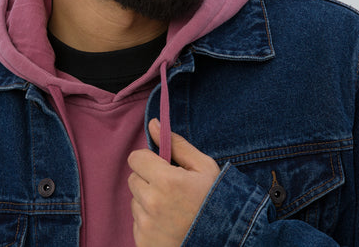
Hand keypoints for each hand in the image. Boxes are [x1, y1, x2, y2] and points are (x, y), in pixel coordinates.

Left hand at [127, 118, 220, 246]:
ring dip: (148, 201)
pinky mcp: (142, 243)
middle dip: (148, 179)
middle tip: (170, 189)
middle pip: (133, 179)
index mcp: (167, 181)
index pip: (135, 158)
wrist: (224, 241)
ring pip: (135, 201)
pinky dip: (149, 221)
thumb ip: (176, 144)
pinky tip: (168, 224)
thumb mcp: (204, 167)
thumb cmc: (215, 201)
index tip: (161, 166)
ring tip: (172, 208)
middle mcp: (152, 204)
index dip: (148, 159)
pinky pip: (137, 223)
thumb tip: (154, 124)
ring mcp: (146, 226)